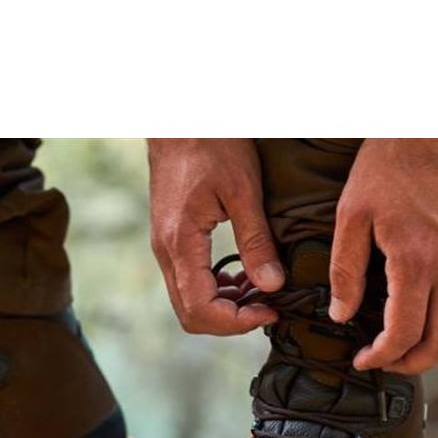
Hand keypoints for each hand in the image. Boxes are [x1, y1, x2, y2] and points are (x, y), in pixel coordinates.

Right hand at [147, 138, 281, 335]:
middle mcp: (166, 252)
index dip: (237, 322)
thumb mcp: (243, 190)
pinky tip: (242, 273)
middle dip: (232, 319)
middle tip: (268, 305)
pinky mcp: (171, 239)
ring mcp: (165, 246)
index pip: (201, 309)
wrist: (180, 116)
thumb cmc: (212, 142)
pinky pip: (188, 281)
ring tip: (261, 288)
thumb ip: (256, 241)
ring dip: (225, 305)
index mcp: (181, 243)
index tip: (270, 310)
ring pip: (188, 301)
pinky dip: (216, 288)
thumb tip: (272, 286)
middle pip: (190, 314)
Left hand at [329, 139, 437, 373]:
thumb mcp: (352, 214)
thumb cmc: (390, 163)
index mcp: (417, 261)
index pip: (404, 334)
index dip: (381, 357)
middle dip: (414, 362)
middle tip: (389, 361)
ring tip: (419, 343)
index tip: (364, 360)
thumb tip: (342, 315)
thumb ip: (346, 270)